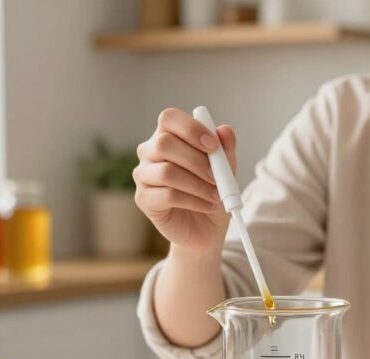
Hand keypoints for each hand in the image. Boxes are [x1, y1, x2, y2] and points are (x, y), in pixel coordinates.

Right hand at [133, 108, 237, 251]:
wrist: (207, 228)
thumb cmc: (212, 192)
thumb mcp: (226, 170)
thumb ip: (225, 150)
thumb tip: (225, 130)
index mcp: (168, 135)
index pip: (169, 118)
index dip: (191, 128)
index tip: (214, 146)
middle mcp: (150, 151)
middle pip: (164, 144)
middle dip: (196, 160)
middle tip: (217, 176)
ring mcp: (143, 175)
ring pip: (167, 172)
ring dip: (198, 184)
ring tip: (217, 195)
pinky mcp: (143, 199)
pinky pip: (167, 195)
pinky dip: (194, 201)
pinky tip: (208, 206)